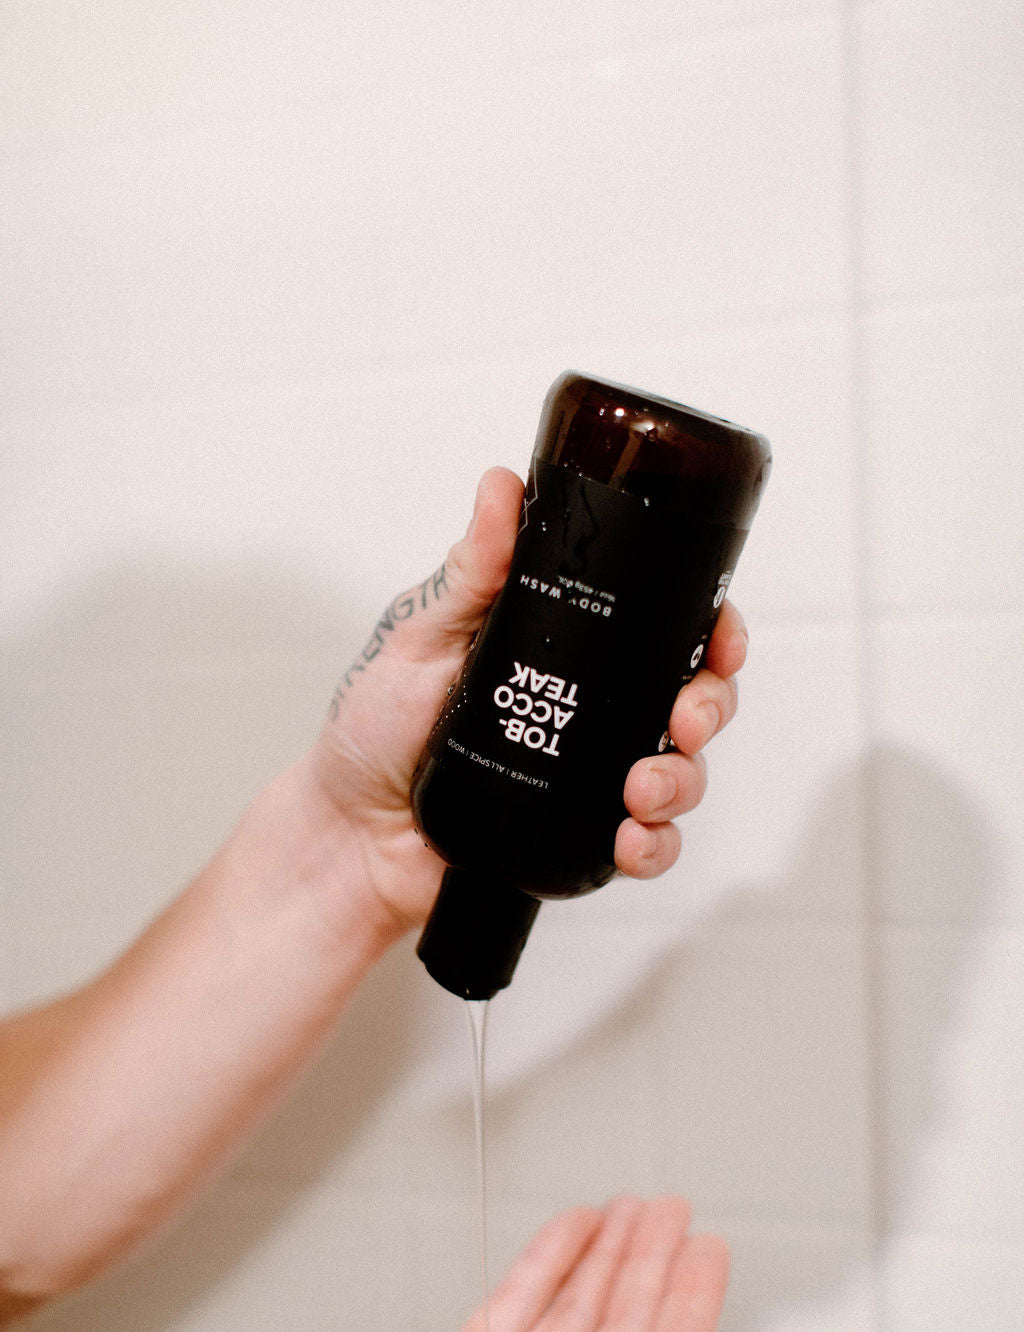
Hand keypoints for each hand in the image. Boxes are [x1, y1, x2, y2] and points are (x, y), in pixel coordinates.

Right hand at [148, 1198, 782, 1331]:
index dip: (691, 1291)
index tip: (709, 1242)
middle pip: (624, 1322)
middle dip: (648, 1261)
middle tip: (668, 1208)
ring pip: (573, 1312)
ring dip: (601, 1257)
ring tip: (621, 1209)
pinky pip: (519, 1308)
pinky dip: (545, 1264)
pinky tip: (561, 1232)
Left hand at [302, 469, 749, 935]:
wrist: (349, 829)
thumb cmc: (375, 727)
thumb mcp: (420, 635)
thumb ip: (471, 571)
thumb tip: (503, 485)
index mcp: (568, 646)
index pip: (663, 627)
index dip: (712, 630)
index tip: (720, 642)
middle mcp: (592, 708)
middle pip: (692, 697)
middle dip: (709, 707)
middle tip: (683, 722)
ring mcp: (591, 775)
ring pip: (682, 773)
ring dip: (683, 781)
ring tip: (641, 789)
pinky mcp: (581, 837)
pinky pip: (649, 845)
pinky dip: (655, 846)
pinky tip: (629, 841)